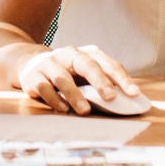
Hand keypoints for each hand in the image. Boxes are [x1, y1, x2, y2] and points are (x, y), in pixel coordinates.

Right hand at [16, 44, 140, 113]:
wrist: (30, 64)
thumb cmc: (67, 73)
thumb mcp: (84, 74)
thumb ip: (102, 84)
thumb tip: (127, 101)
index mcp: (86, 54)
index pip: (107, 64)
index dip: (122, 78)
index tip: (134, 93)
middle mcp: (68, 55)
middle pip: (86, 65)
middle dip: (99, 81)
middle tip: (111, 97)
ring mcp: (50, 64)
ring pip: (62, 78)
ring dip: (75, 95)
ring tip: (85, 111)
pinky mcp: (33, 76)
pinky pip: (44, 87)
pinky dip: (55, 99)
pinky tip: (63, 109)